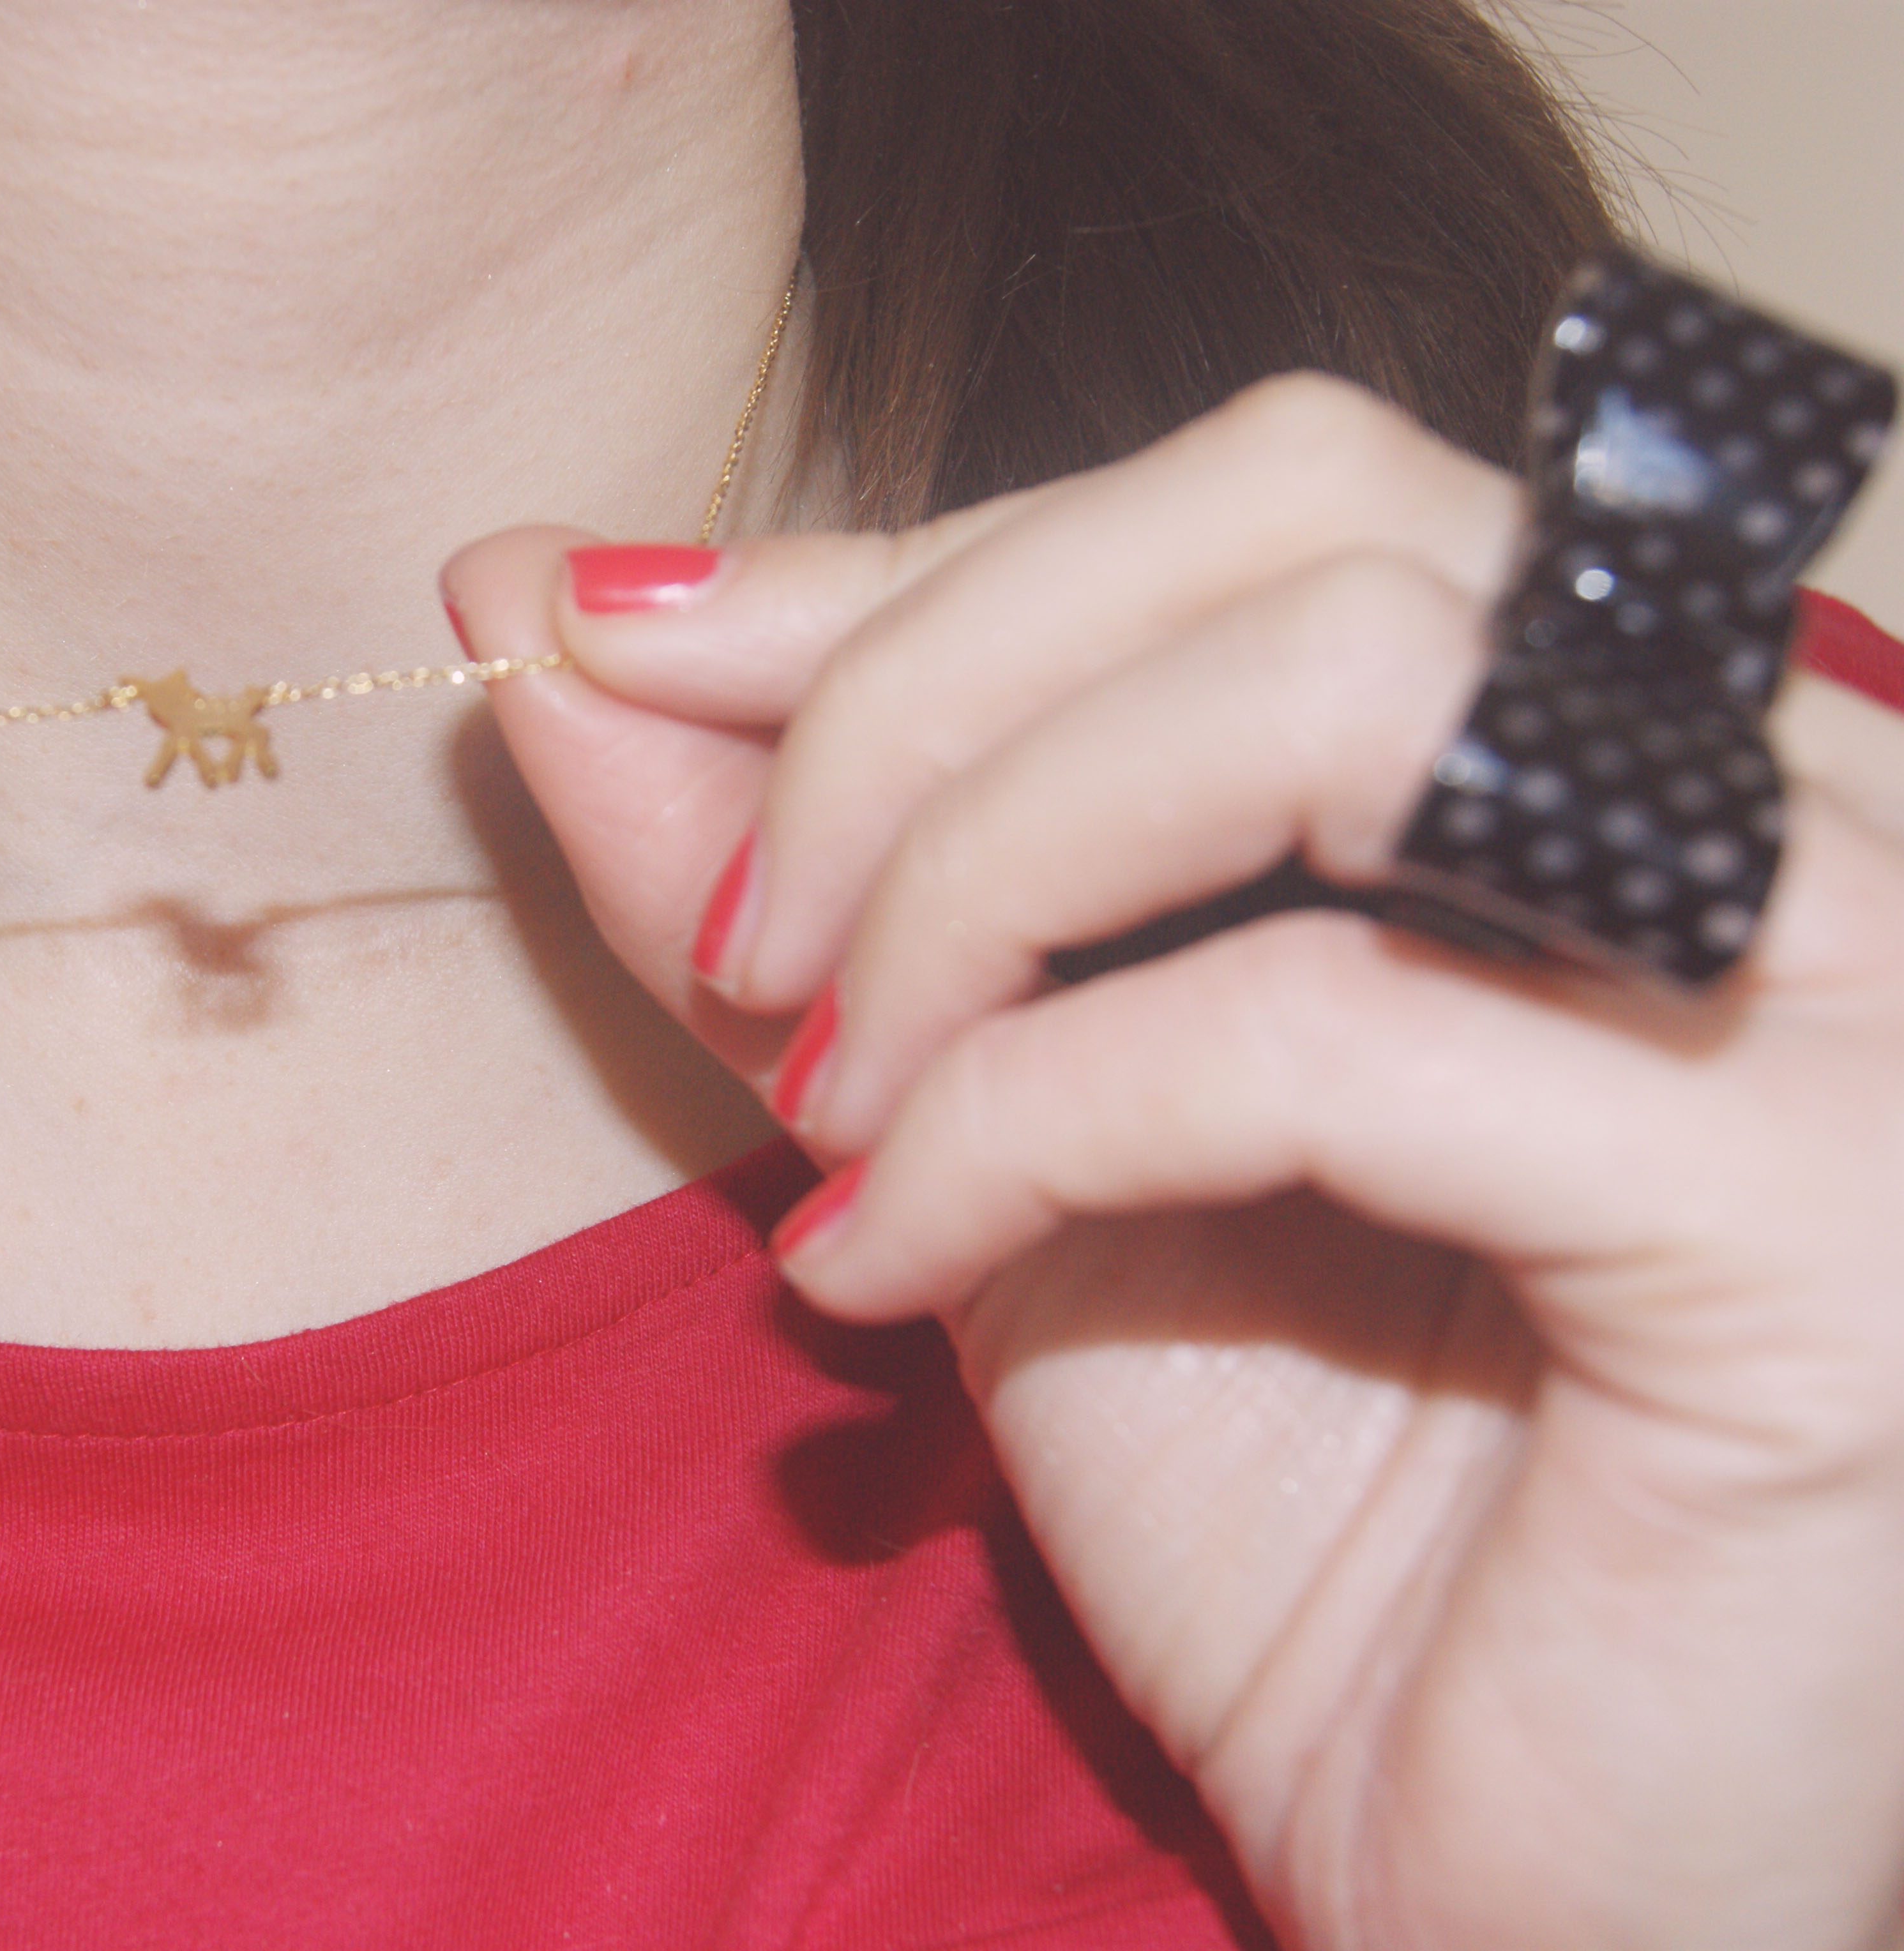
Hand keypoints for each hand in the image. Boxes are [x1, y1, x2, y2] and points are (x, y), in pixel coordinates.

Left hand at [447, 374, 1903, 1950]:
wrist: (1496, 1885)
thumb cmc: (1292, 1507)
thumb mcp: (987, 1130)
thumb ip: (795, 861)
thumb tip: (537, 594)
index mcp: (1610, 756)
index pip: (1265, 490)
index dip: (909, 557)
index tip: (609, 637)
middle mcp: (1791, 803)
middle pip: (1309, 509)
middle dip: (922, 691)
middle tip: (744, 941)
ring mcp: (1847, 987)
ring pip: (1336, 689)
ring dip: (972, 871)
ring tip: (820, 1096)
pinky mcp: (1818, 1213)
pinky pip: (1320, 1032)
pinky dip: (1023, 1124)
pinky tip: (876, 1275)